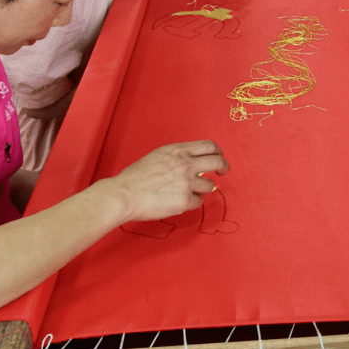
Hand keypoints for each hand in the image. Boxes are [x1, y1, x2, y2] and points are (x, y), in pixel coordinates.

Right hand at [110, 140, 228, 221]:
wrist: (124, 194)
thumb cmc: (136, 177)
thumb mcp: (159, 156)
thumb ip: (178, 157)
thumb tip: (194, 163)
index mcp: (178, 150)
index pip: (209, 146)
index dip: (218, 152)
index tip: (219, 158)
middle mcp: (186, 164)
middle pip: (218, 162)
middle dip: (223, 167)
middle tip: (222, 173)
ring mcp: (187, 182)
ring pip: (209, 185)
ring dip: (203, 189)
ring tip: (189, 192)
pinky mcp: (185, 200)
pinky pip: (198, 202)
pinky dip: (191, 202)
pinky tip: (179, 202)